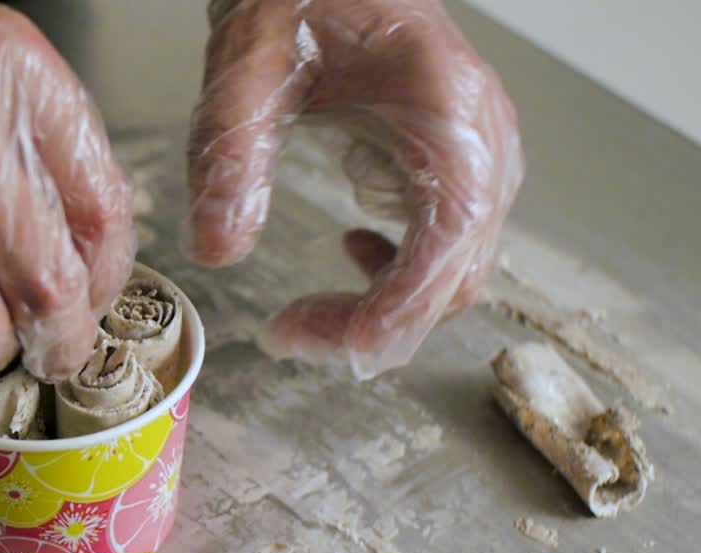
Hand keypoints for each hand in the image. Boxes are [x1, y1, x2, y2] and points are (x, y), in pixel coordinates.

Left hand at [187, 0, 523, 378]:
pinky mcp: (458, 157)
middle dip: (372, 326)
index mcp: (447, 112)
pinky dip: (403, 273)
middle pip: (455, 277)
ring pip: (457, 271)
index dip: (390, 313)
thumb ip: (231, 152)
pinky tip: (351, 251)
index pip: (447, 246)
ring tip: (307, 311)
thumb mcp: (246, 62)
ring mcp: (480, 150)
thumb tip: (217, 251)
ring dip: (386, 307)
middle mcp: (483, 138)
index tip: (318, 342)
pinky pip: (450, 243)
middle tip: (287, 333)